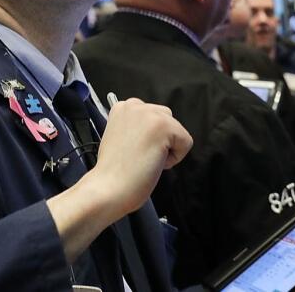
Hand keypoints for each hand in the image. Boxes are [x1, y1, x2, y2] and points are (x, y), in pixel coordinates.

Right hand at [46, 98, 191, 262]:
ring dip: (167, 147)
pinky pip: (186, 142)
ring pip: (177, 130)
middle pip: (166, 119)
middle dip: (159, 139)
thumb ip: (135, 128)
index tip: (132, 150)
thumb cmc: (113, 172)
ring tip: (145, 158)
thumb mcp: (119, 137)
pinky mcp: (164, 126)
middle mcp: (135, 105)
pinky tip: (153, 162)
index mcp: (121, 107)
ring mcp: (150, 114)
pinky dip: (175, 158)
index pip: (151, 116)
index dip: (147, 138)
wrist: (108, 188)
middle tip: (139, 156)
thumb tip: (154, 133)